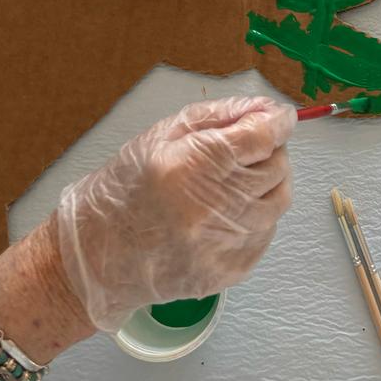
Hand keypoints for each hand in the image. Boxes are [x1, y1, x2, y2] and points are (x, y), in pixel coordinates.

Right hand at [56, 97, 295, 331]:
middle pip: (276, 166)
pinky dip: (257, 214)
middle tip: (248, 148)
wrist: (99, 255)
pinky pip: (267, 232)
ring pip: (279, 200)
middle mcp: (211, 209)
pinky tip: (227, 210)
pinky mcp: (230, 271)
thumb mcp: (164, 133)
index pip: (261, 137)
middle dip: (270, 150)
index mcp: (191, 166)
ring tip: (236, 180)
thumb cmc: (127, 189)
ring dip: (268, 183)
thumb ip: (220, 115)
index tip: (280, 117)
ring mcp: (223, 245)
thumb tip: (266, 109)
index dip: (278, 121)